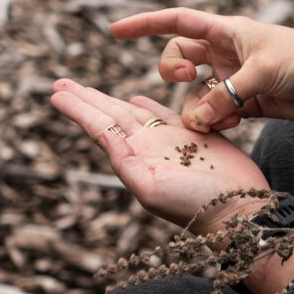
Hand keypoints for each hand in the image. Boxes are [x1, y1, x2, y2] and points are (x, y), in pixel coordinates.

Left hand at [50, 79, 267, 232]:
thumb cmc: (195, 206)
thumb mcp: (152, 189)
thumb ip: (124, 162)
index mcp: (135, 158)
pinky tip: (136, 98)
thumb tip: (102, 134)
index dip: (78, 109)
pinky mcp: (196, 135)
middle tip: (60, 82)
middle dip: (86, 98)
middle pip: (112, 115)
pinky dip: (149, 105)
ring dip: (110, 99)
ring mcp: (171, 141)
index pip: (100, 127)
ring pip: (134, 112)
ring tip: (87, 89)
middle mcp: (149, 148)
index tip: (55, 92)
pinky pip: (166, 114)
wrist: (238, 211)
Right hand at [109, 8, 293, 131]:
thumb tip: (194, 120)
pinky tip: (232, 124)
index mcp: (227, 31)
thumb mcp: (262, 74)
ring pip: (197, 92)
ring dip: (198, 106)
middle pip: (180, 57)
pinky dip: (216, 120)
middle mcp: (227, 52)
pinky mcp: (248, 102)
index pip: (176, 22)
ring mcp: (236, 78)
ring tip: (221, 114)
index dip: (144, 24)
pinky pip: (217, 112)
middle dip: (172, 71)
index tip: (113, 31)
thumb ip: (225, 96)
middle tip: (183, 78)